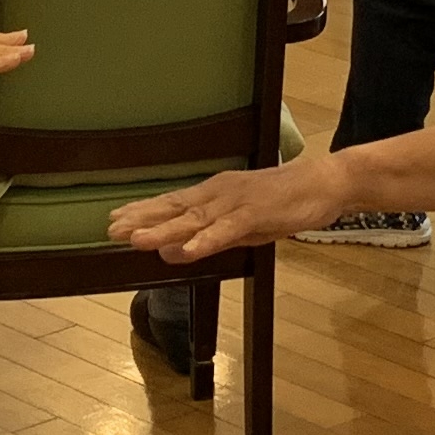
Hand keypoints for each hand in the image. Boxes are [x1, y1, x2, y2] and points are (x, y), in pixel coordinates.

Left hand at [109, 157, 353, 261]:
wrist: (323, 184)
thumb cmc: (284, 204)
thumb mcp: (242, 227)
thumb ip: (209, 238)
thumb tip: (173, 250)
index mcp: (215, 194)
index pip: (173, 203)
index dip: (143, 210)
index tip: (115, 217)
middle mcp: (219, 193)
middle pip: (175, 208)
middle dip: (143, 218)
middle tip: (111, 228)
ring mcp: (236, 202)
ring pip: (194, 219)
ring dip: (164, 229)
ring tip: (136, 239)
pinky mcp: (256, 213)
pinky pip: (226, 230)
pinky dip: (204, 240)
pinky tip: (185, 250)